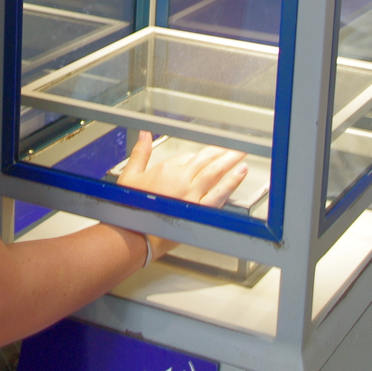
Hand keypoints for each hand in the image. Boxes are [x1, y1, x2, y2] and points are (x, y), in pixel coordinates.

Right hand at [116, 133, 247, 207]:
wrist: (138, 235)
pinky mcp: (200, 209)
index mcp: (167, 170)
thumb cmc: (133, 209)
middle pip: (206, 160)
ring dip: (230, 160)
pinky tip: (240, 173)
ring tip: (241, 153)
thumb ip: (140, 153)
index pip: (188, 156)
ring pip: (216, 172)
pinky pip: (220, 192)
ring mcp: (193, 195)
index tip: (201, 158)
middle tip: (232, 146)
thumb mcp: (130, 176)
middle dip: (220, 151)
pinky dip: (232, 181)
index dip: (195, 157)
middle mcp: (182, 180)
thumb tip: (144, 135)